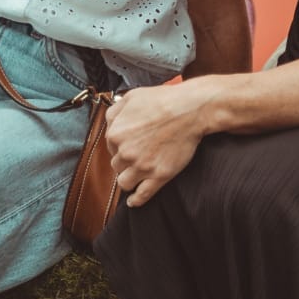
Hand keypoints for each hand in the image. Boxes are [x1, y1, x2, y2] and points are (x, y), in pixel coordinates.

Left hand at [104, 81, 210, 208]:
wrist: (189, 110)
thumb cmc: (162, 100)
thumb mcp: (131, 97)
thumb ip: (114, 111)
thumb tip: (109, 124)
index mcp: (116, 134)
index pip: (110, 147)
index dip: (120, 145)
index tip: (130, 144)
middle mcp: (125, 153)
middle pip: (117, 165)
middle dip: (124, 162)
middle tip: (136, 157)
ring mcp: (142, 167)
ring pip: (125, 183)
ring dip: (128, 180)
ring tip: (134, 178)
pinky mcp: (159, 176)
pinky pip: (142, 195)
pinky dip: (136, 201)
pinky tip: (133, 202)